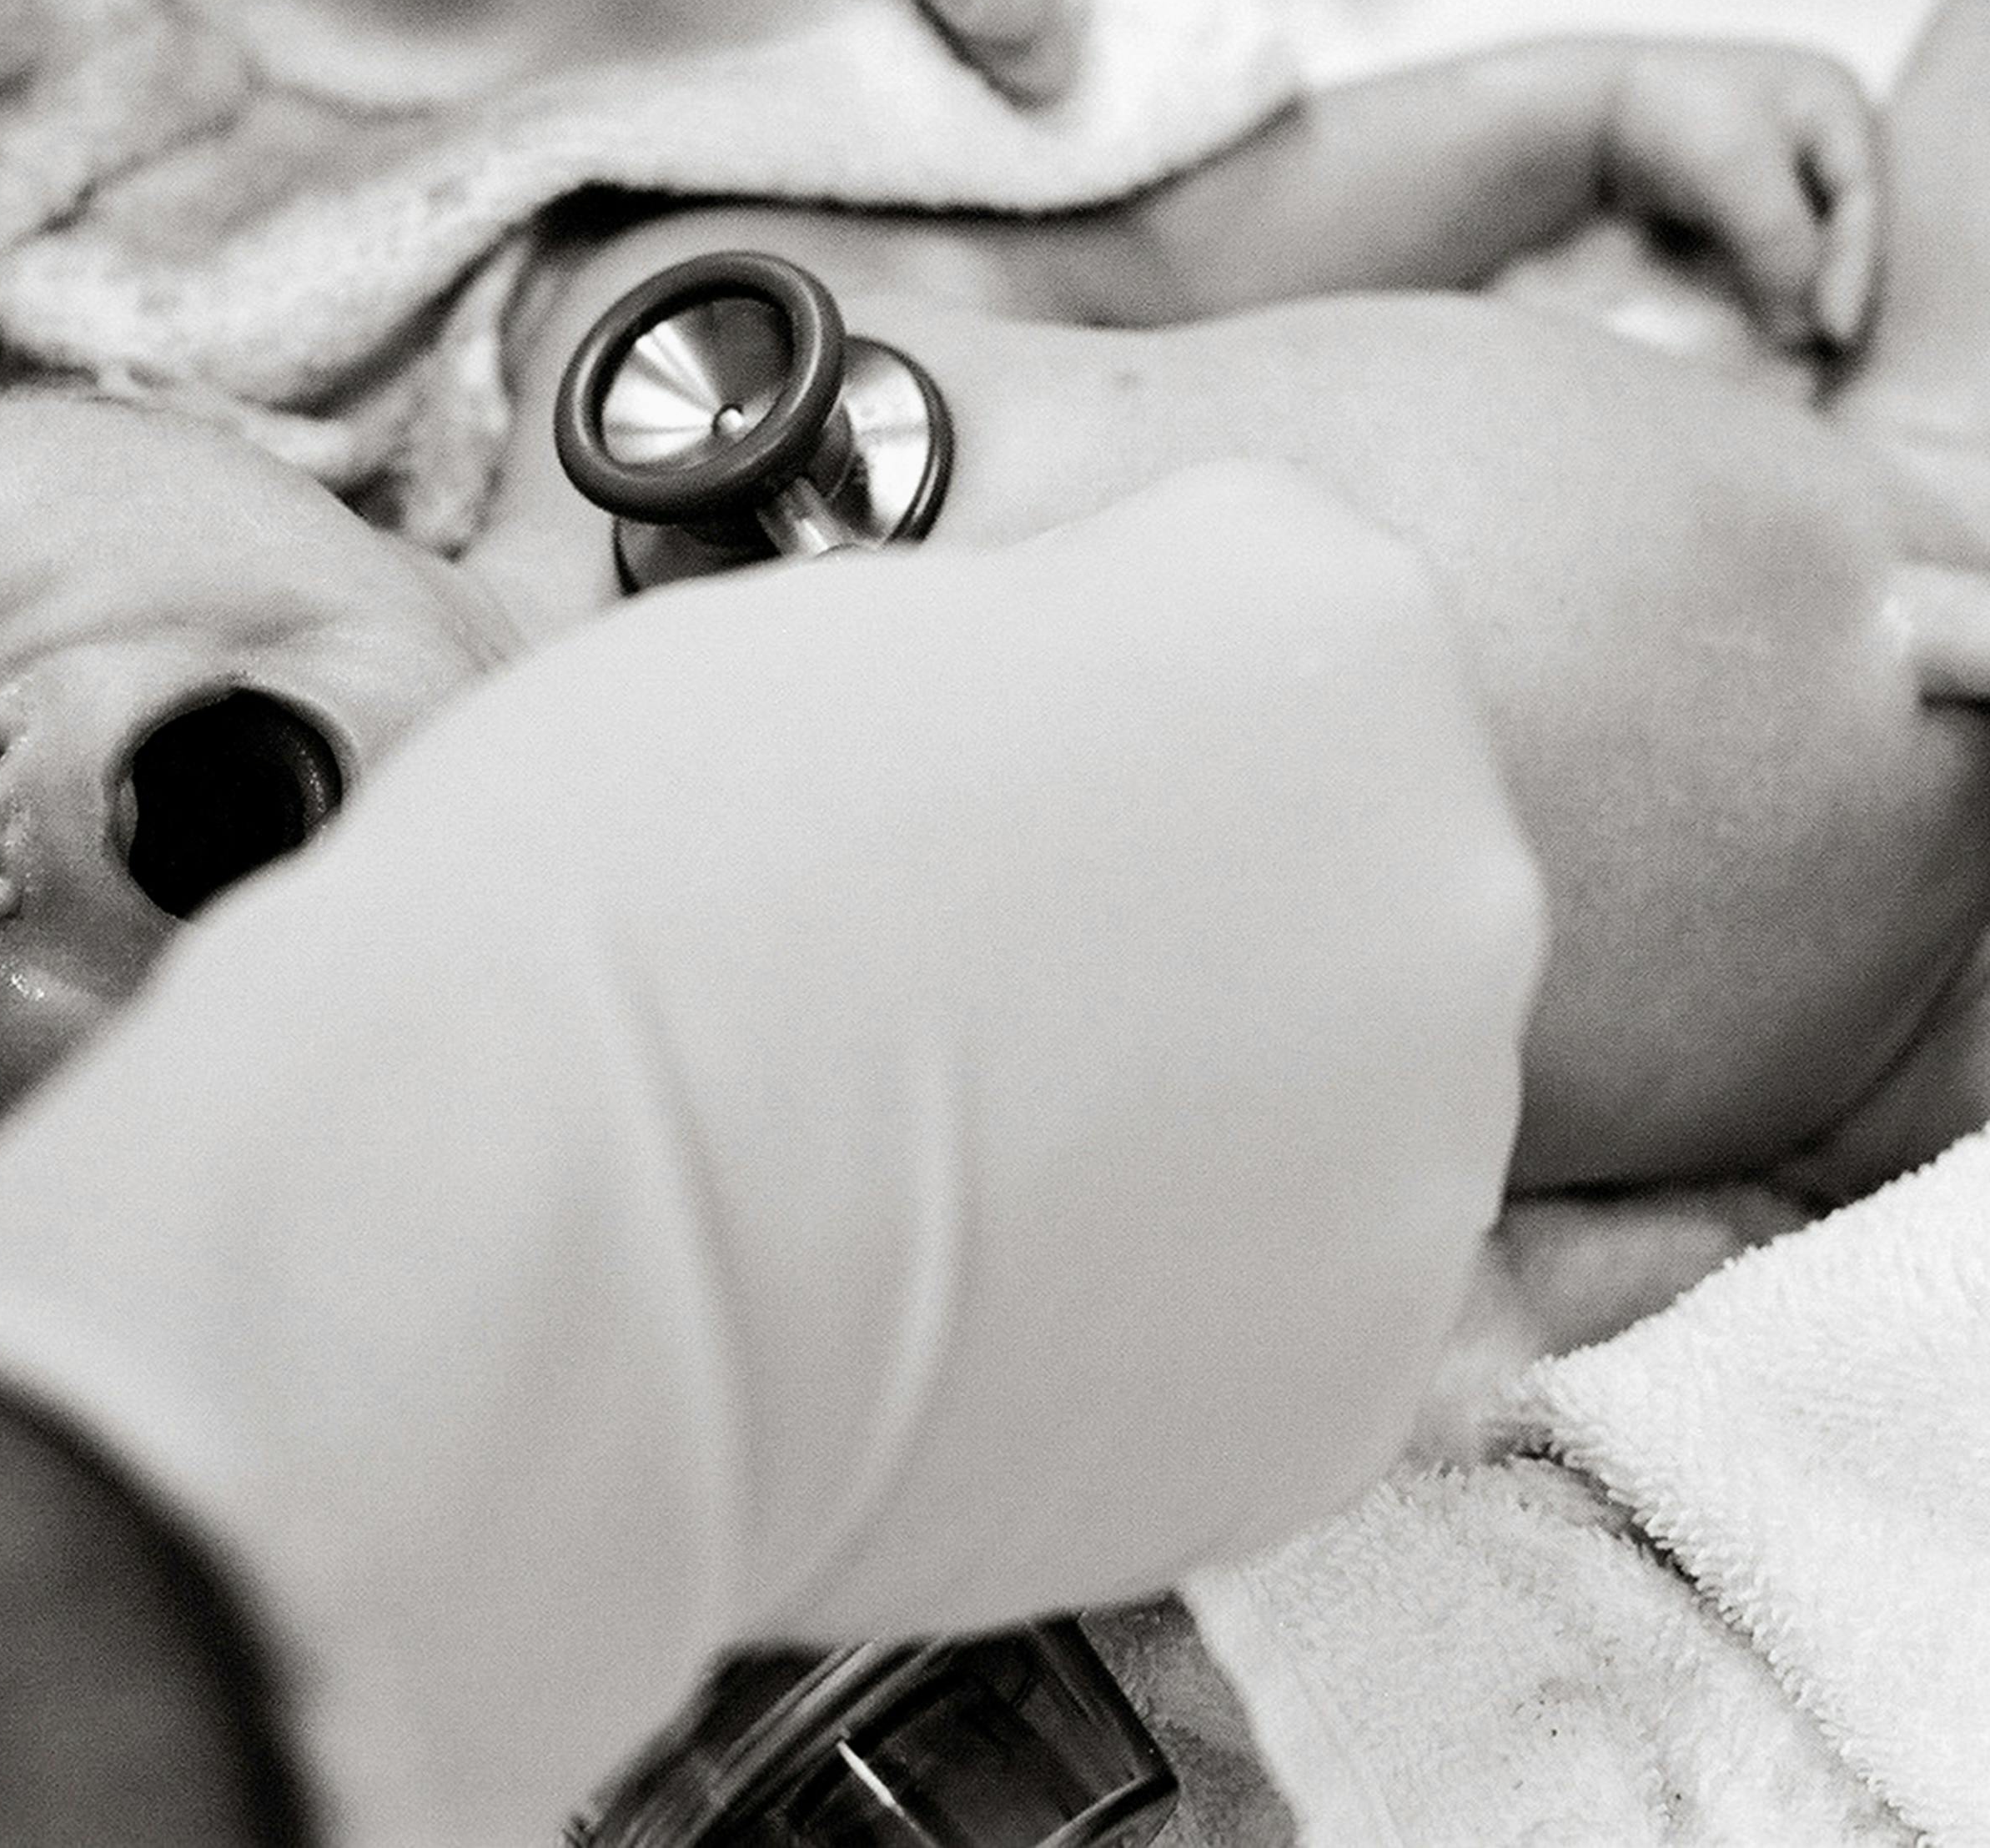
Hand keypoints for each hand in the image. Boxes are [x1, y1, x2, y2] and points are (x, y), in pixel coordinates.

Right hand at [0, 463, 1542, 1835]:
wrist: (535, 1227)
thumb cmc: (635, 876)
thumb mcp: (876, 617)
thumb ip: (1070, 656)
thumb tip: (1094, 763)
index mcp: (1339, 620)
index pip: (1260, 609)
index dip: (1091, 691)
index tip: (972, 772)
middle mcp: (1454, 876)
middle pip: (1343, 863)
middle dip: (1185, 907)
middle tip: (964, 977)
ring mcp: (1433, 1147)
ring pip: (1333, 1097)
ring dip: (1192, 1114)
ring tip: (950, 1158)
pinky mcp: (1360, 1379)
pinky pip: (1289, 1304)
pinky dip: (1167, 1303)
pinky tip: (985, 1295)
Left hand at [1601, 40, 1884, 352]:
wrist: (1580, 115)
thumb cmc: (1668, 121)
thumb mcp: (1740, 176)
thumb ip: (1786, 250)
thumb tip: (1806, 331)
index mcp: (1832, 99)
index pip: (1862, 199)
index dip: (1854, 270)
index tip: (1833, 333)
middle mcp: (1810, 129)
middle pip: (1840, 226)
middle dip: (1831, 287)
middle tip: (1823, 352)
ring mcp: (1770, 165)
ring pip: (1805, 246)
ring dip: (1799, 295)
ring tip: (1793, 352)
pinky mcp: (1732, 201)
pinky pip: (1766, 253)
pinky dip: (1766, 288)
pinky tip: (1760, 326)